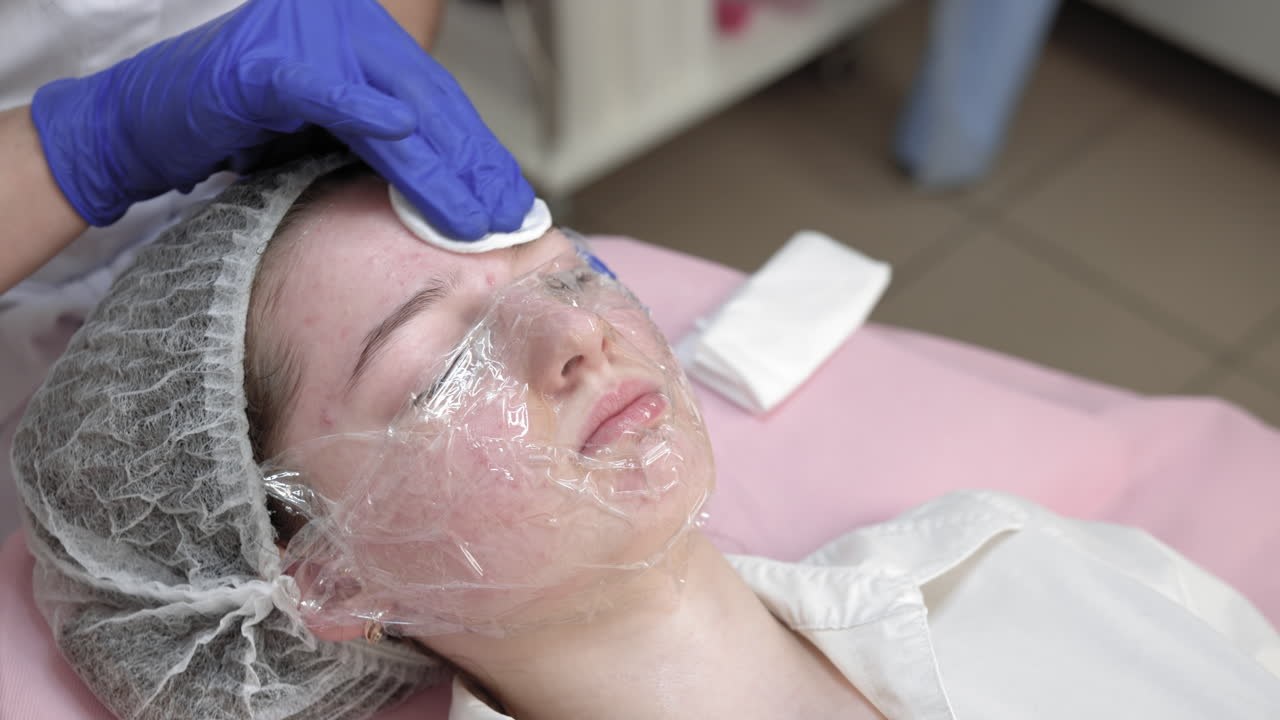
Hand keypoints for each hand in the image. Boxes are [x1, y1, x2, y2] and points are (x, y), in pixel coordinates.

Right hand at [31, 0, 531, 239]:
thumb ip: (382, 143)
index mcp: (363, 37)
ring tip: (476, 217)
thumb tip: (456, 190)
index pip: (434, 100)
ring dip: (440, 168)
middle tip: (510, 221)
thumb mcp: (324, 135)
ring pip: (394, 105)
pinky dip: (370, 119)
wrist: (140, 126)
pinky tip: (410, 147)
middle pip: (427, 102)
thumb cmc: (233, 132)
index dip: (477, 153)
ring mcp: (306, 34)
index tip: (513, 203)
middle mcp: (344, 22)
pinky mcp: (267, 62)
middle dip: (473, 168)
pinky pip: (332, 94)